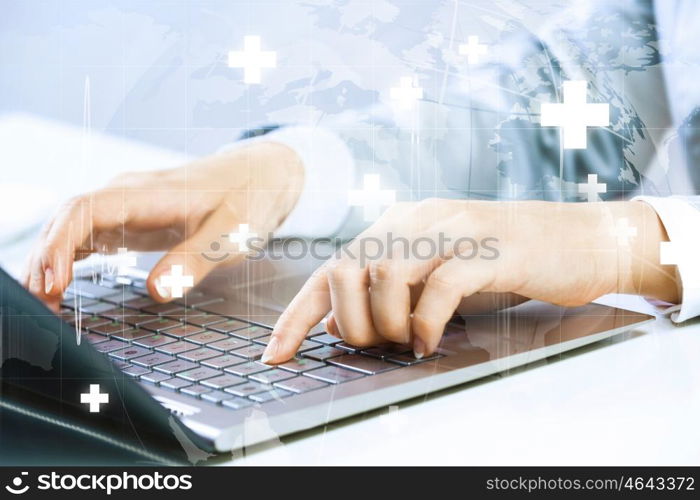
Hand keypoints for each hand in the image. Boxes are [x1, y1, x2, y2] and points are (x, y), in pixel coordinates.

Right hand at [22, 141, 303, 310]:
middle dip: (44, 261)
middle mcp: (127, 195)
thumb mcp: (232, 233)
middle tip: (42, 308)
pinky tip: (59, 285)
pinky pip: (86, 235)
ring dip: (50, 262)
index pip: (83, 210)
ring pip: (70, 229)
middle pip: (66, 221)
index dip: (58, 246)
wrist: (259, 177)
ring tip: (44, 305)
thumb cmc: (247, 200)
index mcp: (147, 193)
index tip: (52, 283)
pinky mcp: (130, 220)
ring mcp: (126, 206)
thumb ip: (195, 259)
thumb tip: (157, 292)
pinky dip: (66, 260)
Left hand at [263, 199, 676, 362]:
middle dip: (348, 321)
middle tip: (373, 345)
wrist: (581, 239)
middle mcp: (416, 219)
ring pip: (386, 274)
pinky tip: (428, 342)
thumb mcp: (434, 277)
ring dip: (384, 323)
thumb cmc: (503, 262)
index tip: (274, 353)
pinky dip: (425, 323)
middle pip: (348, 267)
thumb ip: (385, 294)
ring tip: (404, 342)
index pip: (332, 268)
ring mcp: (453, 229)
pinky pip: (440, 287)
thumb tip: (332, 324)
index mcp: (398, 225)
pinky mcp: (490, 248)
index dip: (296, 314)